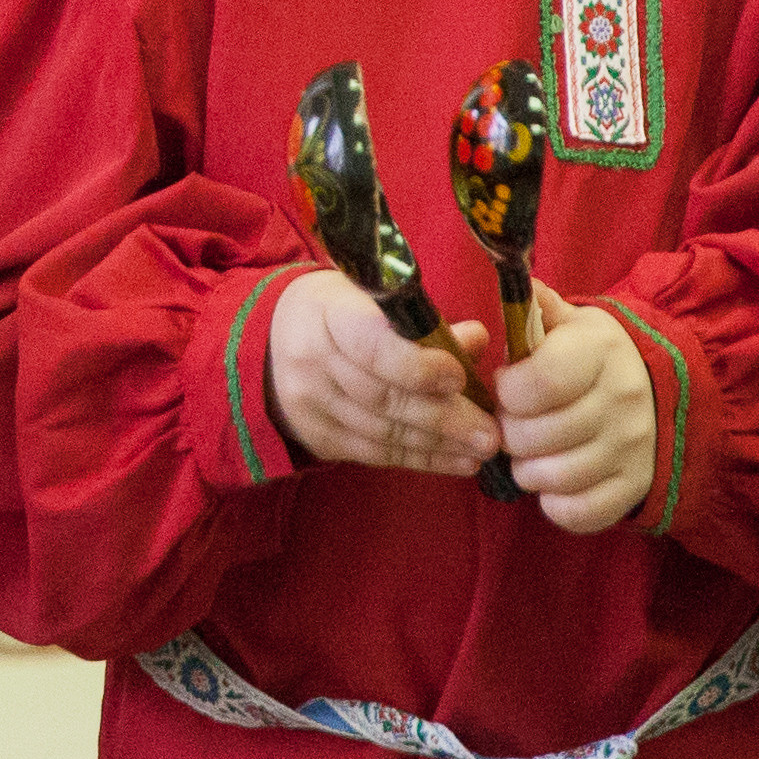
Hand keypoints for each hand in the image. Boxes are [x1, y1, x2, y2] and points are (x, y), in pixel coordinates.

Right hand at [264, 269, 500, 477]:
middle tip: (490, 433)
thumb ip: (422, 320)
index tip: (459, 377)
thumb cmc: (337, 312)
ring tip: (481, 449)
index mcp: (326, 313)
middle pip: (383, 397)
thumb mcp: (370, 297)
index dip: (417, 366)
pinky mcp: (318, 437)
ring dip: (439, 444)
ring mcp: (310, 405)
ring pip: (383, 432)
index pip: (371, 346)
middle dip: (443, 417)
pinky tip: (456, 461)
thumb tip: (476, 339)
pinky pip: (375, 454)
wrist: (269, 344)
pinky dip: (421, 459)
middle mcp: (311, 361)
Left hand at [493, 283, 657, 533]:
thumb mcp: (571, 322)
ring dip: (526, 470)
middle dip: (509, 432)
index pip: (538, 384)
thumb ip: (537, 306)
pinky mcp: (633, 488)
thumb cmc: (593, 355)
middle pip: (535, 436)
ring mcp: (631, 451)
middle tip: (513, 423)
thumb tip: (515, 282)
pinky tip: (552, 482)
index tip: (507, 385)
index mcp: (599, 353)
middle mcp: (621, 403)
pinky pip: (579, 514)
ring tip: (528, 452)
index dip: (508, 390)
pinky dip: (555, 504)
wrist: (661, 391)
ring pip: (553, 478)